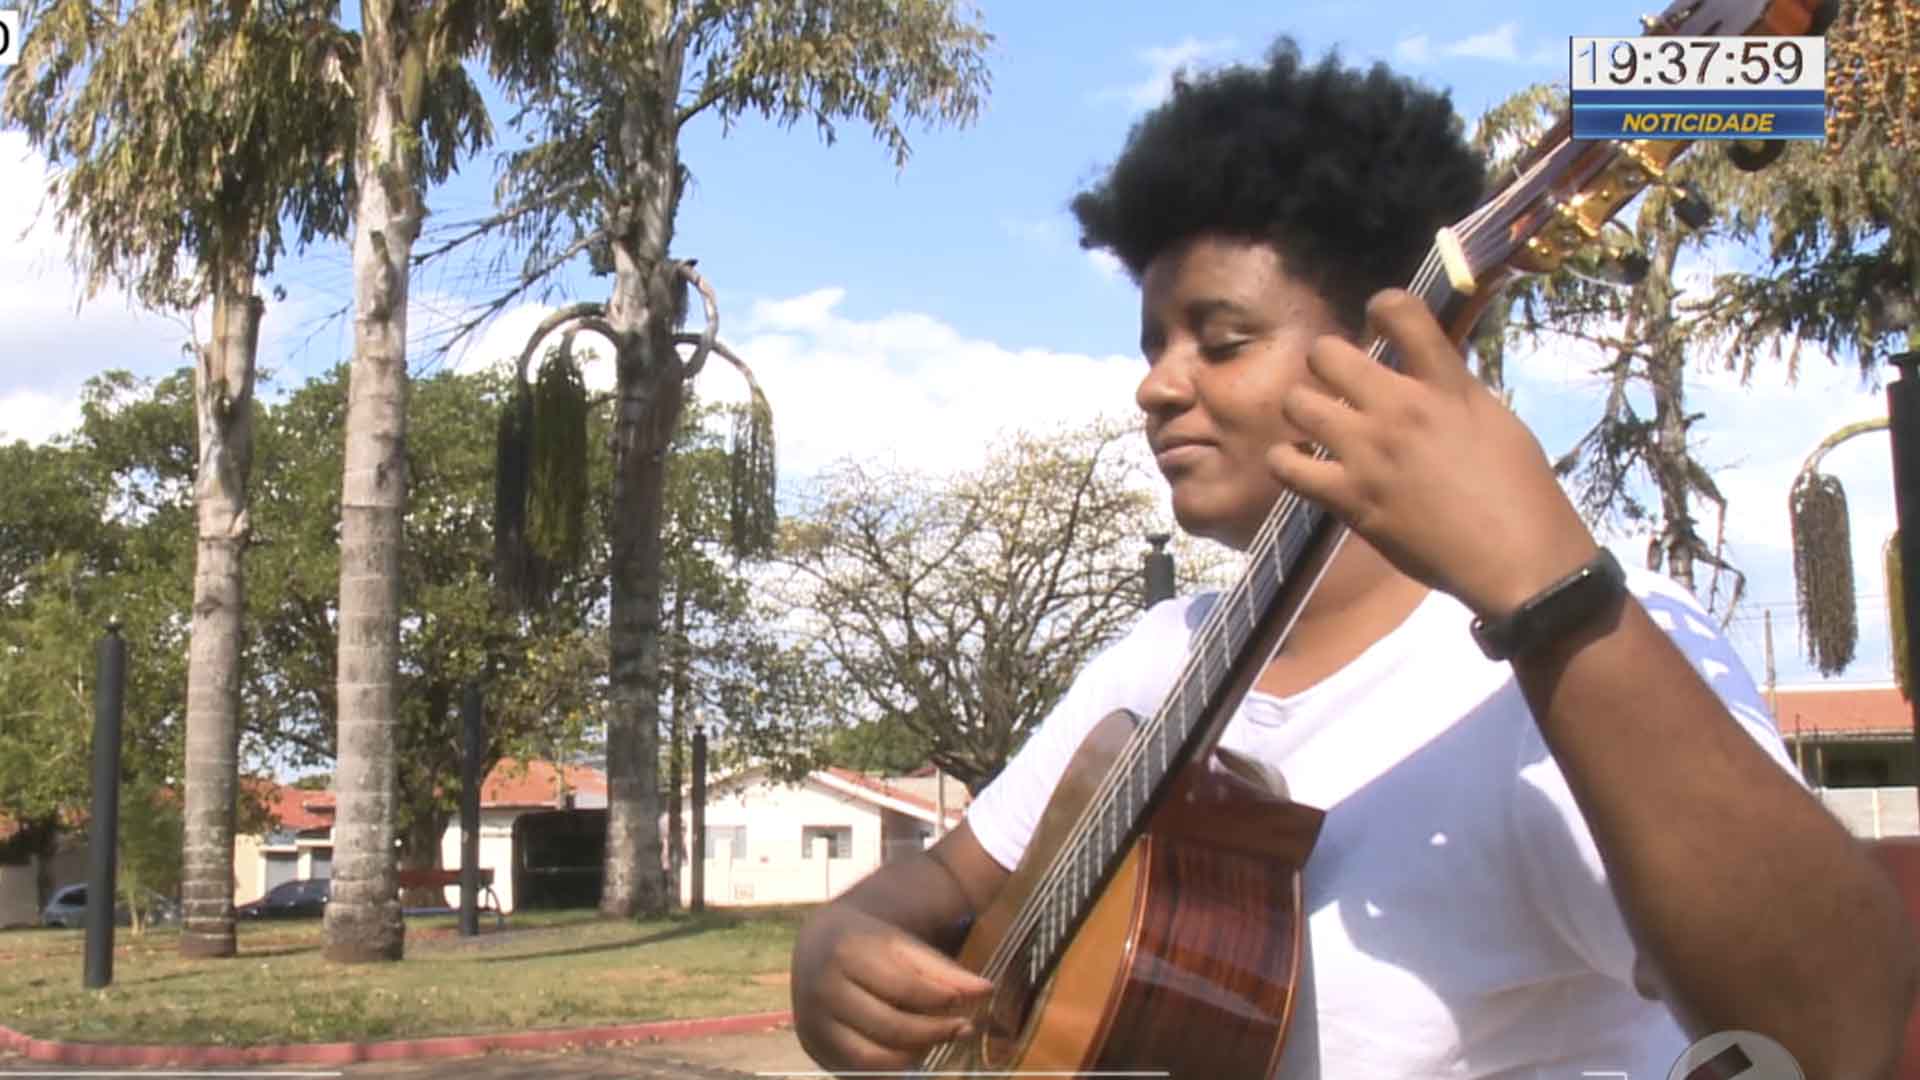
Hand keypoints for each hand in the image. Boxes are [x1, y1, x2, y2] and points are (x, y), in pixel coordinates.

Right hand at [790, 904, 993, 1072]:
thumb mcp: (904, 945)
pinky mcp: (814, 1048)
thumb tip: (986, 991)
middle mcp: (823, 989)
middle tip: (963, 1028)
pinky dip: (891, 1067)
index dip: (939, 999)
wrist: (818, 948)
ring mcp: (814, 1023)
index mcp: (847, 952)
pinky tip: (912, 1052)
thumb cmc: (870, 945)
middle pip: (889, 1027)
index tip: (965, 1003)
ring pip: (873, 1058)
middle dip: (933, 1032)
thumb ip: (943, 969)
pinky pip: (858, 1070)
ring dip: (914, 1055)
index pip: (903, 987)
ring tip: (936, 1040)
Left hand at [1266, 289, 1599, 617]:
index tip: (1378, 323)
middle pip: (1326, 353)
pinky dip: (1285, 461)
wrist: (1516, 557)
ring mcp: (1368, 453)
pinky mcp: (1348, 498)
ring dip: (1303, 410)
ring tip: (1317, 424)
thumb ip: (1451, 390)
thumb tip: (1424, 374)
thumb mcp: (1494, 419)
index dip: (1381, 307)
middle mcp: (1399, 408)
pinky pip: (1287, 467)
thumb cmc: (1521, 490)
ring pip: (1297, 404)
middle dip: (1326, 362)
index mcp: (1444, 383)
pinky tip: (1299, 464)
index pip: (1399, 309)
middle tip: (1336, 383)